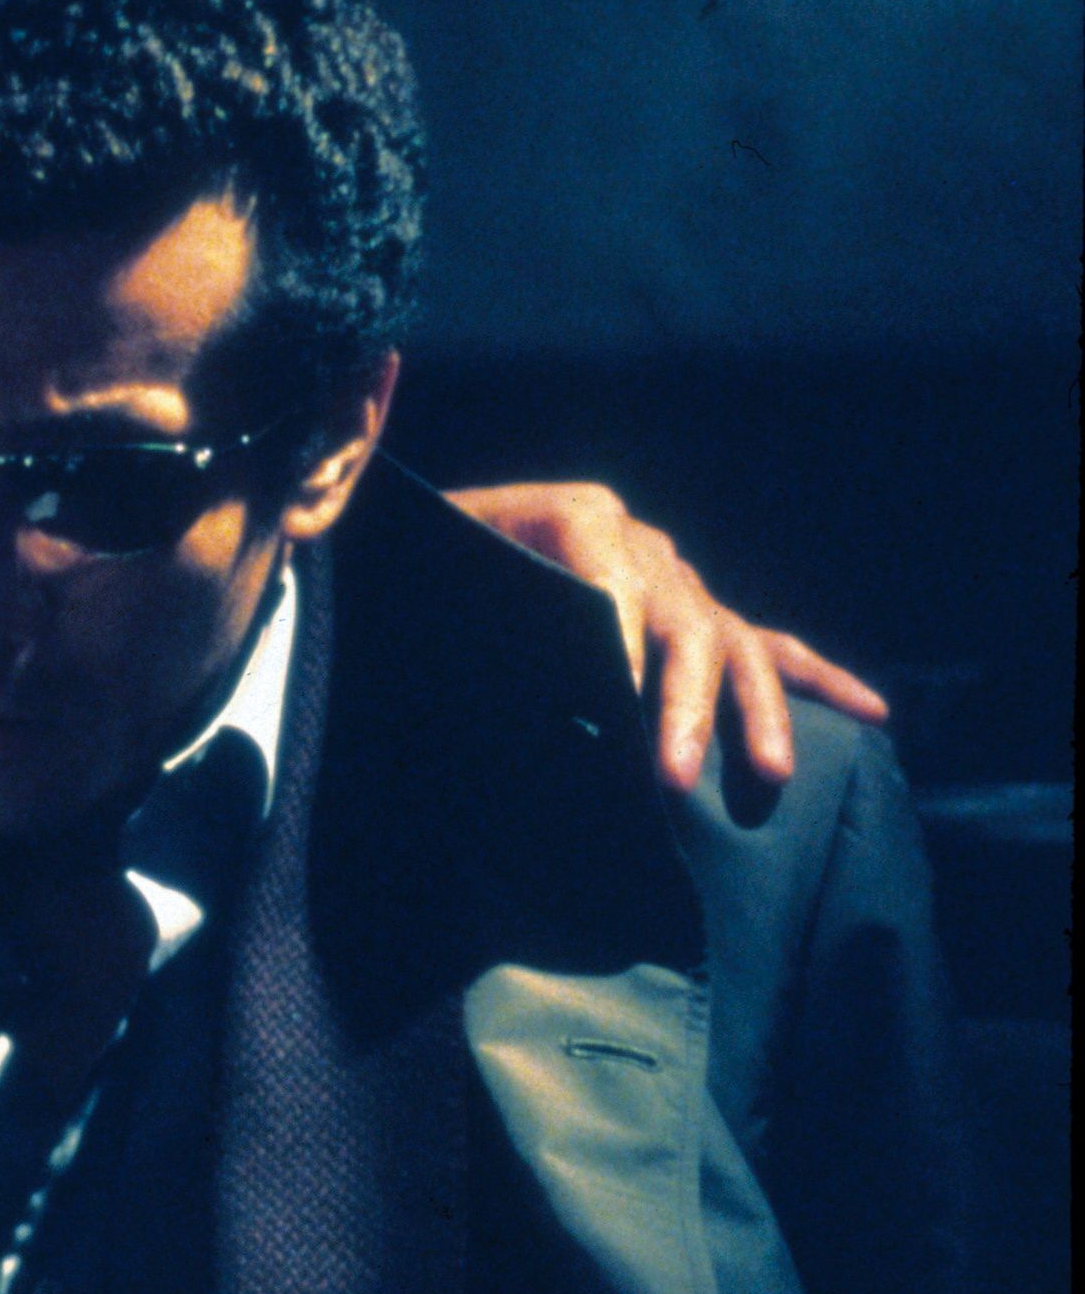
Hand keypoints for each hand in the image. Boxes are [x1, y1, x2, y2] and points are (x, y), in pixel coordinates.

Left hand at [443, 482, 887, 792]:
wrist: (428, 541)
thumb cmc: (421, 566)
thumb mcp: (425, 575)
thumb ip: (458, 611)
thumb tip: (494, 689)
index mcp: (572, 515)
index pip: (608, 575)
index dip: (615, 639)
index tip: (615, 706)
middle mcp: (640, 542)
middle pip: (679, 621)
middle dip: (680, 706)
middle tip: (670, 778)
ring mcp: (677, 580)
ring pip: (731, 644)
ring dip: (751, 713)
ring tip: (770, 773)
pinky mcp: (697, 617)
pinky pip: (766, 646)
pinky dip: (817, 681)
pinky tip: (871, 713)